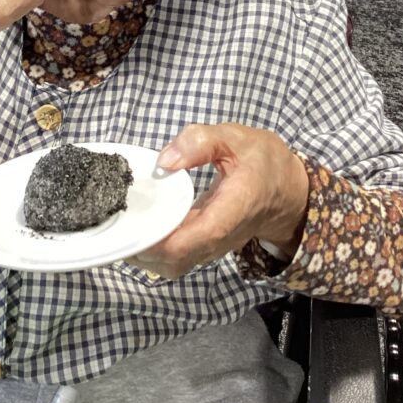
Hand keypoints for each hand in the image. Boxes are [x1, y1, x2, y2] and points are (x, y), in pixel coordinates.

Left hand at [128, 123, 309, 278]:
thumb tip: (164, 161)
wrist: (289, 192)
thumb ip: (200, 142)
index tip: (130, 225)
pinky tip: (135, 224)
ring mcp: (212, 246)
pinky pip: (175, 257)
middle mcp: (221, 237)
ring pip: (172, 265)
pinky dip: (153, 247)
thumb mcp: (236, 138)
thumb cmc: (263, 162)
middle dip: (140, 249)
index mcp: (233, 210)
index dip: (159, 241)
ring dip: (143, 251)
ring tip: (119, 224)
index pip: (192, 240)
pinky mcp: (204, 245)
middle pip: (175, 261)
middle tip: (113, 222)